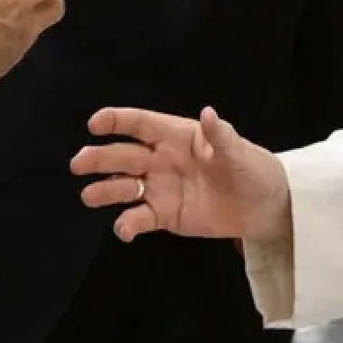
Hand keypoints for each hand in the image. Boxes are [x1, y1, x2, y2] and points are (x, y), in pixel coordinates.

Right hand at [71, 106, 289, 242]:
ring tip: (89, 196)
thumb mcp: (239, 151)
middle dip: (100, 158)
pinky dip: (128, 224)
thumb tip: (208, 113)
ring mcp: (160, 188)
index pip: (140, 124)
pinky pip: (139, 218)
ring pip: (125, 187)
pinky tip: (124, 230)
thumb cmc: (252, 169)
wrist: (263, 207)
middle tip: (79, 163)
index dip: (117, 121)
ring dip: (105, 191)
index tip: (95, 123)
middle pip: (124, 156)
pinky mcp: (164, 216)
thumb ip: (221, 135)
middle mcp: (161, 159)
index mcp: (177, 136)